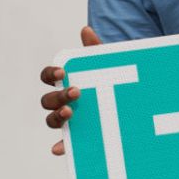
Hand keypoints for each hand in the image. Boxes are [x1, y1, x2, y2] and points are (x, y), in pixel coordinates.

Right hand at [39, 26, 101, 155]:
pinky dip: (60, 146)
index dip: (50, 74)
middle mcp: (62, 101)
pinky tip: (59, 148)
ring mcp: (68, 120)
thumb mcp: (107, 65)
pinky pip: (64, 144)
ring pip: (51, 120)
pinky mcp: (77, 136)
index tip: (63, 72)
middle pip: (48, 100)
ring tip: (69, 113)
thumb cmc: (112, 79)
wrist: (130, 101)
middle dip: (58, 96)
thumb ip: (95, 49)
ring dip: (56, 117)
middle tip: (76, 92)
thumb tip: (86, 29)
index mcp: (65, 81)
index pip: (48, 76)